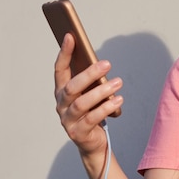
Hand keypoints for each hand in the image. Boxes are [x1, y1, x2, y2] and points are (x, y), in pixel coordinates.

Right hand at [54, 33, 123, 155]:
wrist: (93, 143)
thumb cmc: (93, 112)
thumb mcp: (92, 94)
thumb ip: (93, 82)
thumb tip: (102, 64)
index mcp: (62, 92)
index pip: (60, 70)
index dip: (64, 53)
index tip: (71, 36)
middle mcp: (61, 105)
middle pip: (72, 87)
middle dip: (89, 74)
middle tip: (107, 64)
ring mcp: (67, 120)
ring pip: (82, 103)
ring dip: (101, 92)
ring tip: (118, 83)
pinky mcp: (77, 133)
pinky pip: (92, 118)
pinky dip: (106, 108)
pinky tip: (118, 100)